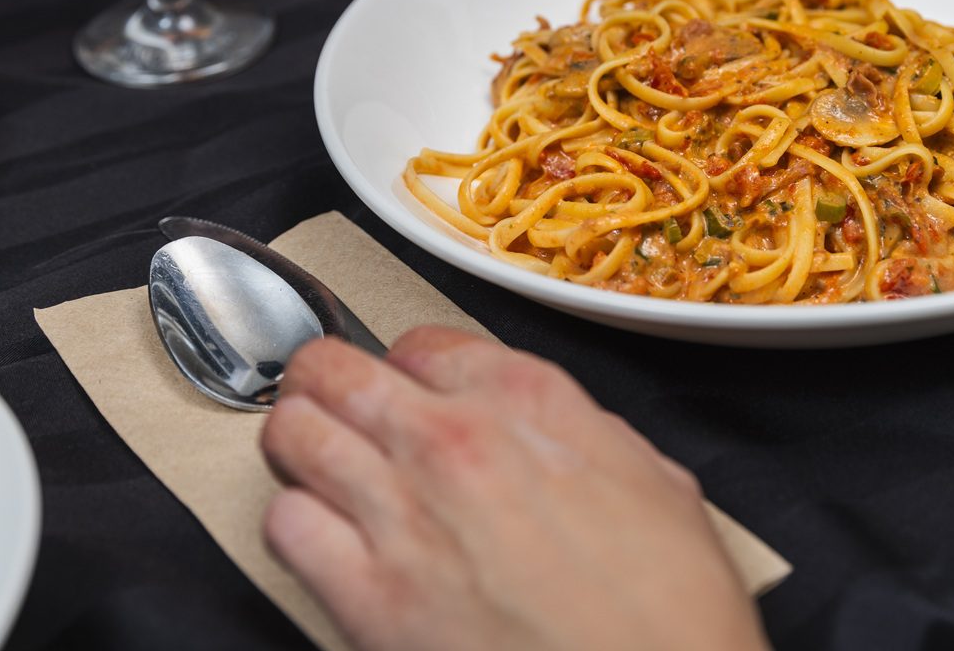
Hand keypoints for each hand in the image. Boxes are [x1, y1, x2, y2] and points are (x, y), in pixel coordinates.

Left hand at [260, 328, 768, 650]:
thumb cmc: (668, 611)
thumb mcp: (658, 486)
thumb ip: (589, 438)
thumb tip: (560, 435)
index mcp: (531, 402)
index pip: (423, 343)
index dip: (406, 366)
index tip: (405, 385)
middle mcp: (456, 441)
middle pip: (338, 371)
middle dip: (325, 384)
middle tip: (328, 402)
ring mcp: (403, 514)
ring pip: (294, 434)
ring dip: (297, 443)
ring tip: (310, 460)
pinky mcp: (366, 597)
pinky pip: (284, 525)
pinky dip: (291, 524)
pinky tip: (320, 538)